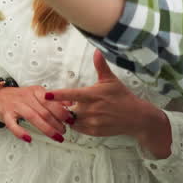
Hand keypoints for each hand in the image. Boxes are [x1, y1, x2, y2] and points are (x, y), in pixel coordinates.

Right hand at [0, 85, 73, 142]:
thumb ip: (52, 99)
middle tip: (64, 131)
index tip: (70, 119)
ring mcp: (15, 106)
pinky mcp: (6, 115)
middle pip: (44, 111)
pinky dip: (20, 132)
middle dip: (57, 123)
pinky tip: (28, 138)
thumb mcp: (37, 93)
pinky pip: (13, 124)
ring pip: (33, 117)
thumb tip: (70, 103)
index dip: (62, 111)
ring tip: (56, 136)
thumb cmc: (19, 97)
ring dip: (46, 128)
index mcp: (35, 91)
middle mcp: (26, 97)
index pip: (51, 101)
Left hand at [46, 52, 171, 155]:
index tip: (46, 95)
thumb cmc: (122, 96)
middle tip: (66, 102)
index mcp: (93, 95)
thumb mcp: (111, 80)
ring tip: (74, 109)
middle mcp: (91, 109)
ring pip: (72, 120)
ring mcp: (93, 122)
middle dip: (64, 106)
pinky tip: (81, 117)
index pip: (71, 95)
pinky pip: (78, 128)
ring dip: (69, 115)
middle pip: (68, 109)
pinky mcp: (94, 131)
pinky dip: (76, 124)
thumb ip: (101, 66)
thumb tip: (97, 50)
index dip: (58, 95)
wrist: (136, 117)